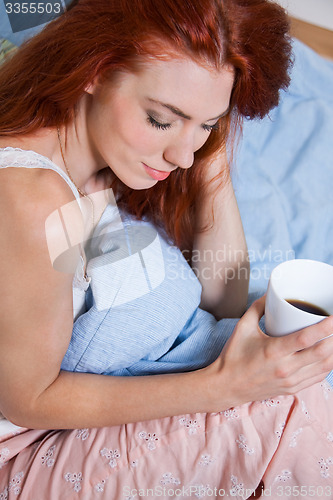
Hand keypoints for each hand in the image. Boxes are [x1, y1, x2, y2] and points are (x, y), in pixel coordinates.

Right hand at [203, 295, 332, 409]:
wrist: (225, 386)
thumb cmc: (233, 355)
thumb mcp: (243, 327)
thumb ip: (258, 307)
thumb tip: (272, 294)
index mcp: (273, 350)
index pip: (307, 337)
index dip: (326, 326)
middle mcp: (285, 368)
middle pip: (322, 352)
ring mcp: (290, 381)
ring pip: (324, 366)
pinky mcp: (292, 389)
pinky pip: (318, 377)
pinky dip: (328, 364)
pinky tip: (329, 353)